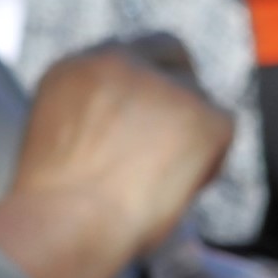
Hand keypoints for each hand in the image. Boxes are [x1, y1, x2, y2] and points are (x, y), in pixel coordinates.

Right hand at [0, 41, 232, 277]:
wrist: (67, 224)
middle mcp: (120, 61)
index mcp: (79, 67)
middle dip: (180, 86)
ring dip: (190, 135)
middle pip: (170, 54)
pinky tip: (177, 192)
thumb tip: (130, 125)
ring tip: (160, 185)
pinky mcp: (202, 114)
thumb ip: (92, 114)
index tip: (151, 109)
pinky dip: (208, 162)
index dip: (146, 79)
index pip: (128, 53)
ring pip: (198, 98)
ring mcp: (164, 84)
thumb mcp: (58, 140)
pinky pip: (221, 130)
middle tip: (181, 133)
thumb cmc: (55, 208)